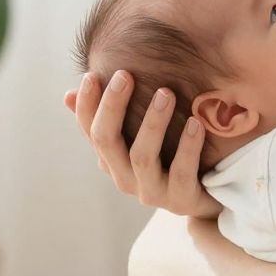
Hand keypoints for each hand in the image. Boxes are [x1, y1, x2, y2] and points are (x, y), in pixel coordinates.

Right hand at [63, 72, 221, 219]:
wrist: (206, 199)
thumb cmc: (170, 160)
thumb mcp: (139, 135)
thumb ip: (113, 115)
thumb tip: (69, 93)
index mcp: (112, 160)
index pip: (89, 130)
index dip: (86, 105)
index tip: (92, 75)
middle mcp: (124, 177)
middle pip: (106, 140)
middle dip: (112, 106)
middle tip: (125, 75)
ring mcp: (150, 192)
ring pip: (141, 156)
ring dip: (153, 122)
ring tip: (166, 93)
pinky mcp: (180, 201)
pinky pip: (181, 173)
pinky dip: (187, 147)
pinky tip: (196, 123)